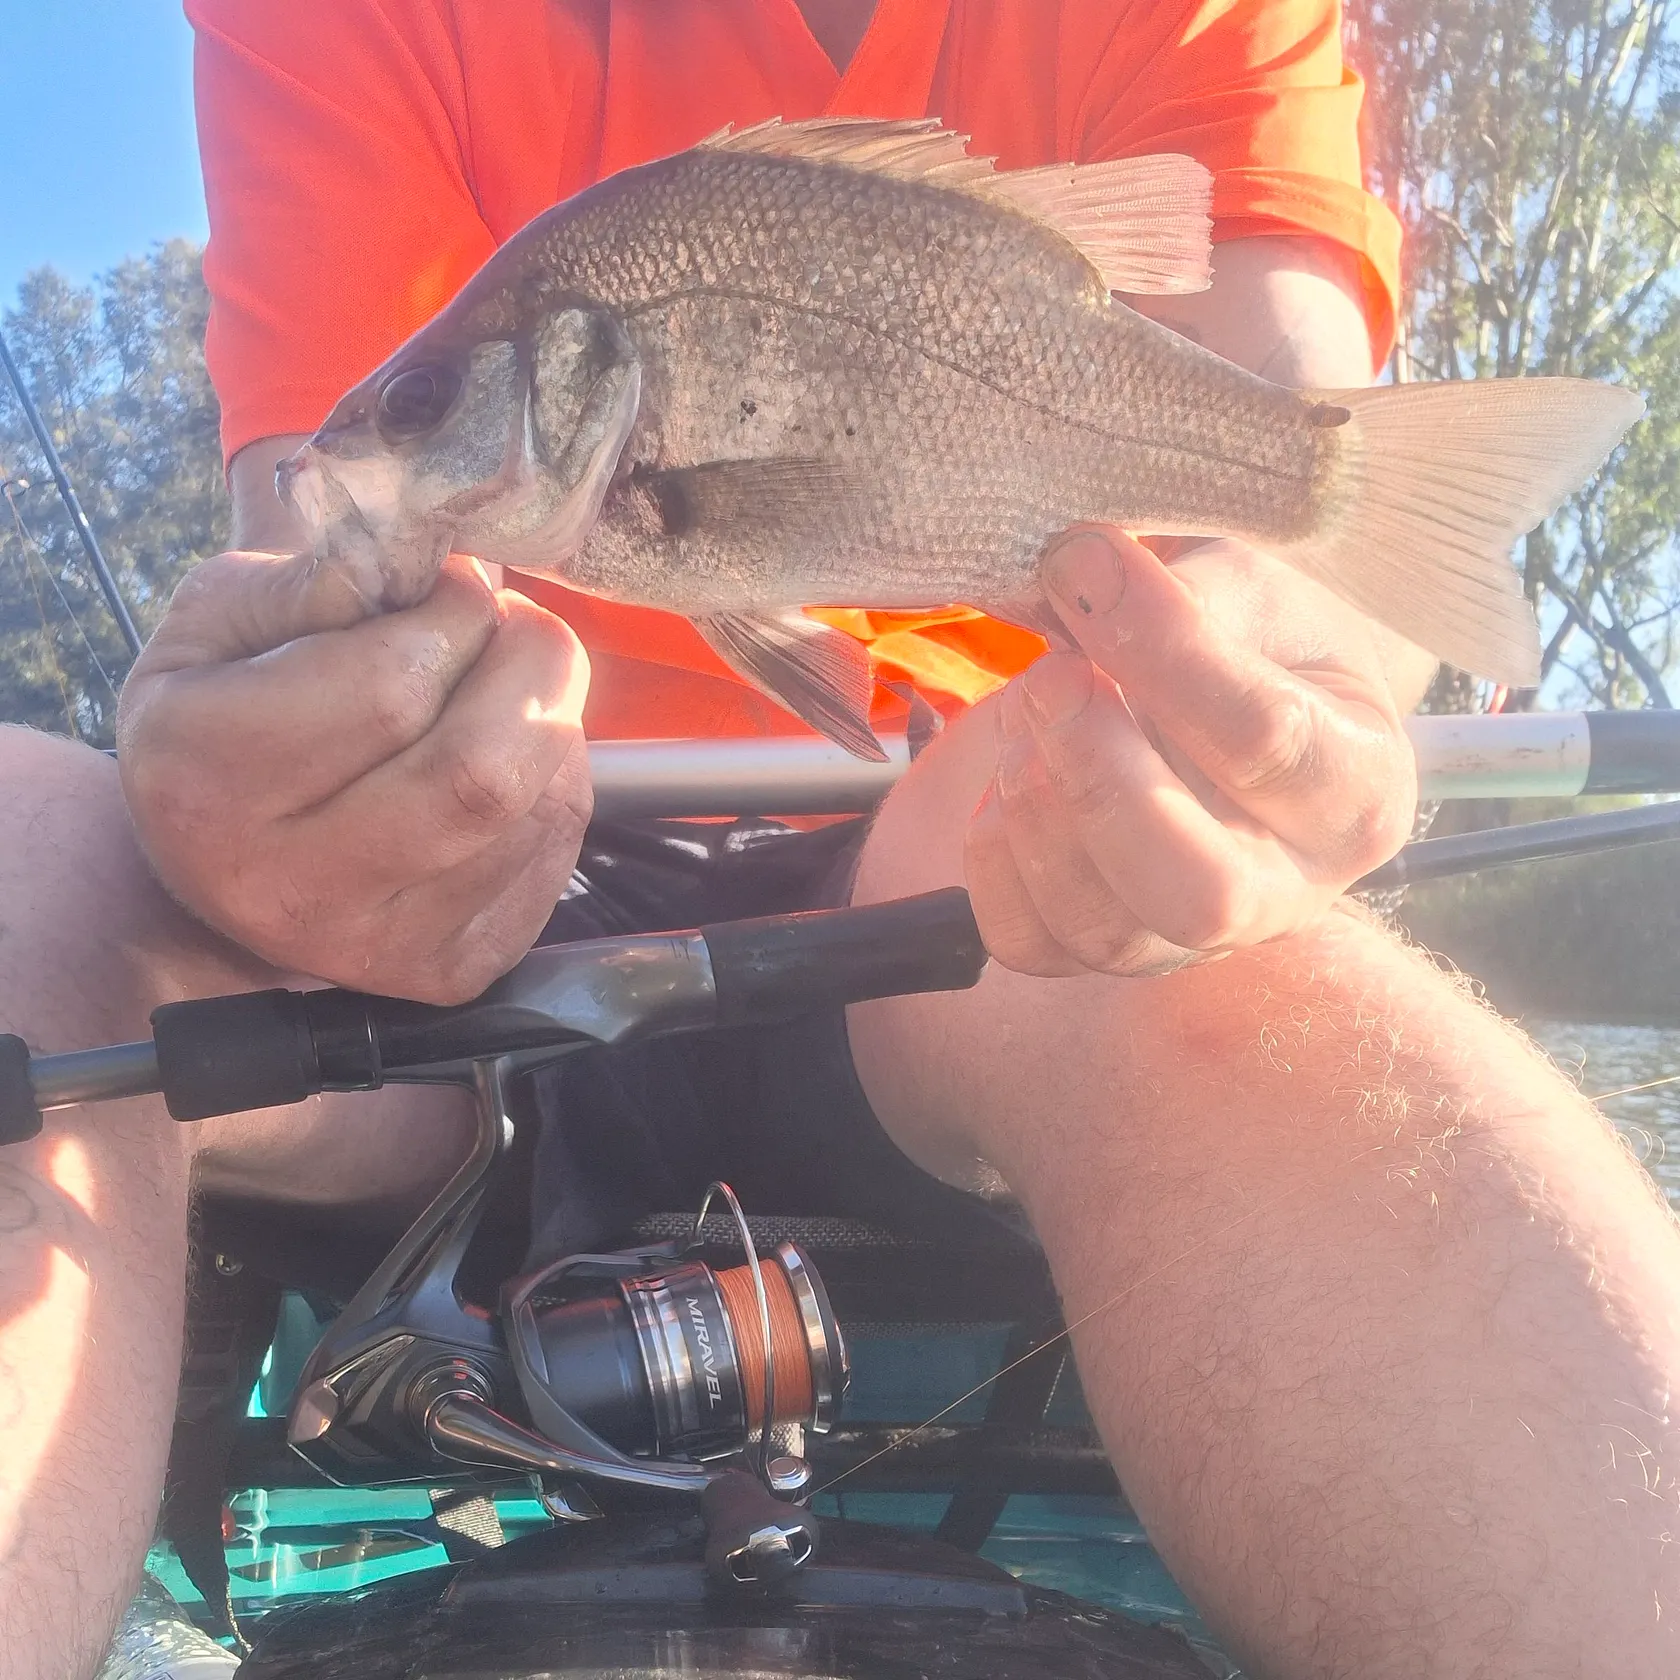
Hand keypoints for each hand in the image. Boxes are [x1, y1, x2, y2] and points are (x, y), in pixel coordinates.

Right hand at [118, 550, 591, 1002]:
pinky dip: (557, 783)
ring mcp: (381, 946)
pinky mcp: (454, 971)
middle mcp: (292, 889)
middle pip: (481, 771)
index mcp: (210, 784)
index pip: (390, 689)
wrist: (224, 864)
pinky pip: (555, 852)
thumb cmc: (226, 716)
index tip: (457, 584)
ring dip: (551, 720)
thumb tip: (429, 566)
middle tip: (514, 624)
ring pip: (537, 808)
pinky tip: (509, 759)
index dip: (456, 613)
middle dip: (532, 664)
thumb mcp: (221, 620)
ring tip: (503, 688)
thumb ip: (315, 580)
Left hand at [964, 529, 1423, 976]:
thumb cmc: (1255, 642)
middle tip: (1050, 678)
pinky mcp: (1107, 952)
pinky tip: (1013, 776)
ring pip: (1105, 928)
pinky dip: (996, 855)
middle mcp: (1289, 891)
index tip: (1083, 566)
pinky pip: (1029, 939)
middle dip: (1100, 781)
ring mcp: (1195, 940)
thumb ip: (1185, 590)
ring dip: (1037, 806)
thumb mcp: (1254, 589)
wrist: (1236, 702)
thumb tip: (1078, 577)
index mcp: (1358, 791)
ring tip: (1027, 710)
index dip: (1159, 648)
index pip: (1263, 740)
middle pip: (1199, 892)